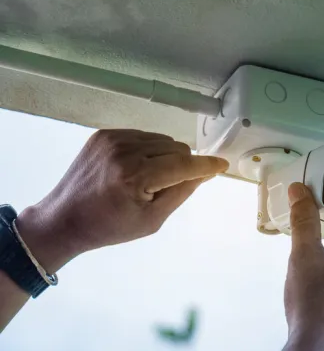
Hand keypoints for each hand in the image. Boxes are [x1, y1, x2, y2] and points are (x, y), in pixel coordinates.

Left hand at [16, 129, 228, 271]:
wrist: (64, 219)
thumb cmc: (110, 227)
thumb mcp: (152, 220)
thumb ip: (181, 192)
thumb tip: (204, 173)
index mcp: (136, 176)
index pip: (183, 164)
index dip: (206, 165)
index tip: (222, 165)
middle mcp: (125, 151)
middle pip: (176, 149)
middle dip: (182, 166)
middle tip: (165, 187)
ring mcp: (112, 139)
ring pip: (162, 140)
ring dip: (165, 157)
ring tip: (147, 179)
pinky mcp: (104, 134)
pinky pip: (143, 136)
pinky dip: (148, 150)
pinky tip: (134, 168)